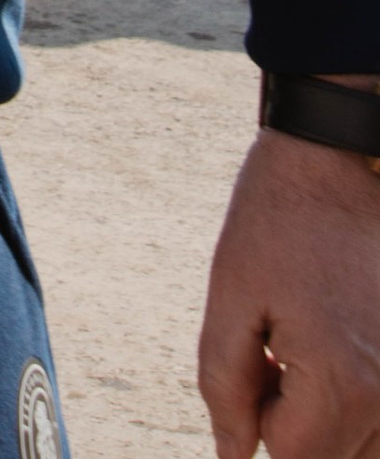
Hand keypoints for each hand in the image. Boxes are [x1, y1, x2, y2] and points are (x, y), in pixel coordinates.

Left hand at [200, 128, 379, 454]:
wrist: (332, 160)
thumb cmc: (274, 222)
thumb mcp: (230, 298)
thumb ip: (225, 387)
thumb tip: (233, 454)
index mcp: (341, 383)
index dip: (258, 422)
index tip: (257, 366)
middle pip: (333, 458)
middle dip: (294, 423)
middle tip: (276, 351)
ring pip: (364, 445)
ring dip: (327, 416)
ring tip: (302, 345)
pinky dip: (354, 400)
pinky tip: (330, 343)